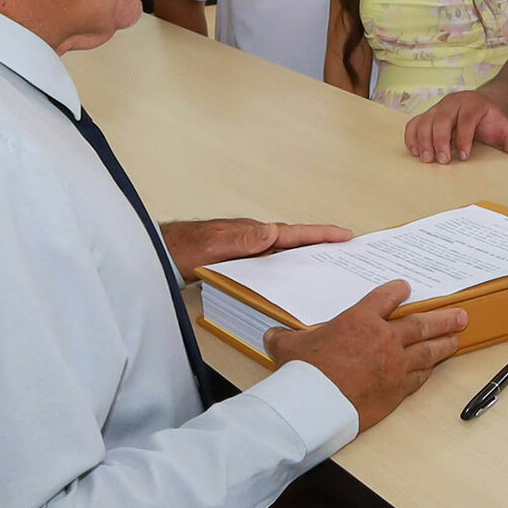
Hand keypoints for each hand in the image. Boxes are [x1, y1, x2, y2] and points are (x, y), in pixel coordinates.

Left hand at [159, 218, 351, 276]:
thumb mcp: (213, 246)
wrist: (159, 253)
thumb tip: (273, 232)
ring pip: (284, 252)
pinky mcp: (240, 260)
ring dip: (306, 255)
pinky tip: (291, 276)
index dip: (321, 234)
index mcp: (253, 234)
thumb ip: (242, 240)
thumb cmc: (182, 249)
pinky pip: (271, 262)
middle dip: (322, 243)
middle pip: (295, 241)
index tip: (346, 235)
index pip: (293, 233)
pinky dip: (287, 265)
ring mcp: (247, 249)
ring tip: (329, 262)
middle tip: (348, 248)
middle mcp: (254, 239)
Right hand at [265, 280, 467, 431]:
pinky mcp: (397, 390)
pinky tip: (433, 369)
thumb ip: (285, 339)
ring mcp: (395, 365)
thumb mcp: (290, 347)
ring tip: (457, 338)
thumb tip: (272, 336)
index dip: (397, 291)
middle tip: (460, 315)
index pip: (385, 298)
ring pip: (428, 351)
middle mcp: (384, 339)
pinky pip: (419, 377)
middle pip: (421, 324)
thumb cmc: (304, 373)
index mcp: (359, 320)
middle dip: (442, 318)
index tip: (404, 289)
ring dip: (444, 343)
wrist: (315, 406)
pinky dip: (428, 371)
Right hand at [404, 91, 507, 162]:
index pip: (466, 119)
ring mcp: (438, 107)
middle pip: (443, 118)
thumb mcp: (504, 129)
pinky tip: (415, 152)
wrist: (481, 108)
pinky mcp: (428, 114)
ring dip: (423, 140)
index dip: (464, 137)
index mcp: (474, 103)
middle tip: (442, 160)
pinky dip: (412, 136)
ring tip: (427, 159)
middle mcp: (454, 102)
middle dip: (440, 140)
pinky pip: (414, 122)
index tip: (463, 156)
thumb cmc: (491, 123)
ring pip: (426, 120)